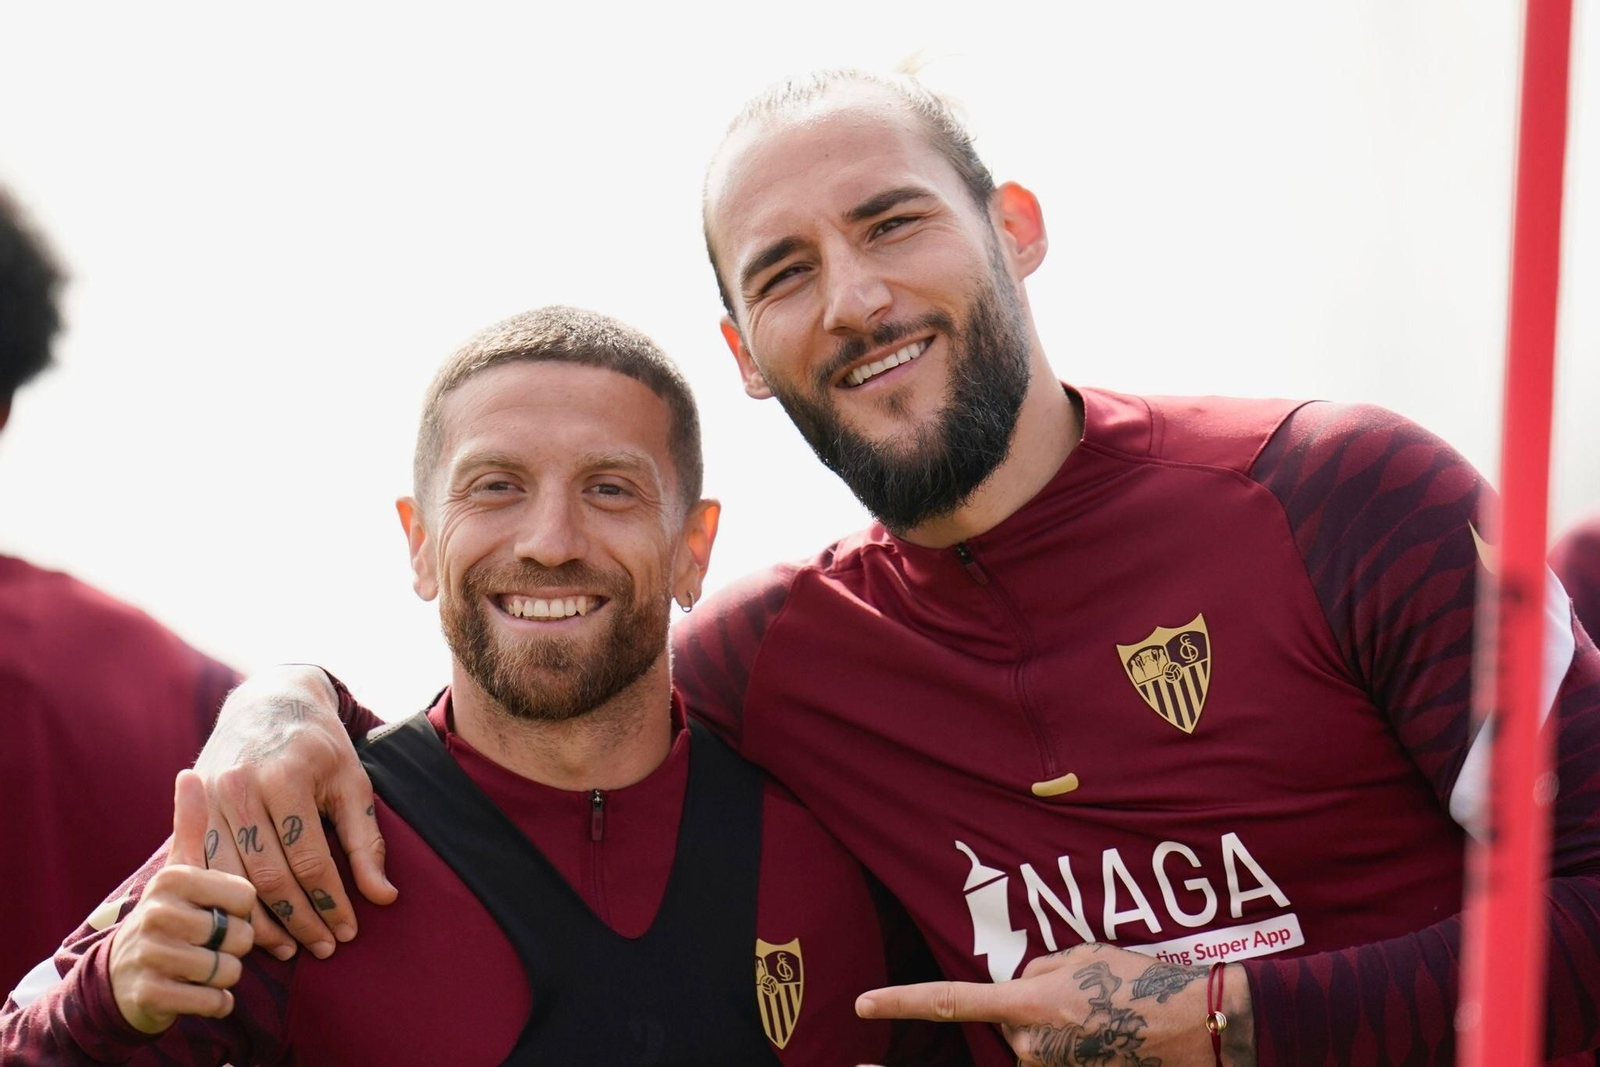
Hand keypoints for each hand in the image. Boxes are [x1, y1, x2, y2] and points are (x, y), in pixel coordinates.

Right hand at [110, 771, 257, 1033]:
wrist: (123, 976)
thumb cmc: (170, 913)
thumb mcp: (181, 867)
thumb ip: (192, 823)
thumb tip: (189, 772)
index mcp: (174, 877)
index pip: (247, 895)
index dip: (242, 909)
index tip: (218, 909)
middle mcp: (157, 911)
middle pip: (241, 934)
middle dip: (235, 944)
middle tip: (207, 941)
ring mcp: (150, 953)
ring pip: (230, 969)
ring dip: (225, 974)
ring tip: (200, 963)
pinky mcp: (151, 993)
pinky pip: (214, 1000)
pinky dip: (215, 1002)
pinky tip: (197, 991)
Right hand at [194, 666, 394, 960]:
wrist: (267, 701)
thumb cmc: (320, 745)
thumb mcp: (352, 782)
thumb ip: (365, 840)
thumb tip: (384, 897)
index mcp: (286, 777)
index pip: (310, 859)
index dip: (331, 902)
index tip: (349, 931)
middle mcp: (240, 788)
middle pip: (270, 877)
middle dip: (299, 921)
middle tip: (323, 949)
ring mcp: (209, 799)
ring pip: (232, 881)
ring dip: (261, 922)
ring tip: (290, 949)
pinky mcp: (191, 810)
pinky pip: (207, 871)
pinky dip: (227, 904)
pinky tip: (251, 925)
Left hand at [855, 942, 1253, 1066]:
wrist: (1194, 1027)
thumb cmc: (1140, 982)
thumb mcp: (1080, 955)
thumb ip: (1035, 969)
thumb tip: (1017, 984)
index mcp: (1027, 1003)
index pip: (948, 1003)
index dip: (900, 1003)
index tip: (862, 1004)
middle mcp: (1031, 1045)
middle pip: (1002, 1022)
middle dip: (1026, 1004)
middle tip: (1077, 993)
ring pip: (1029, 1042)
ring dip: (1053, 1024)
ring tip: (1100, 1011)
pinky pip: (1055, 1057)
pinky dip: (1072, 1043)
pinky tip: (1106, 1031)